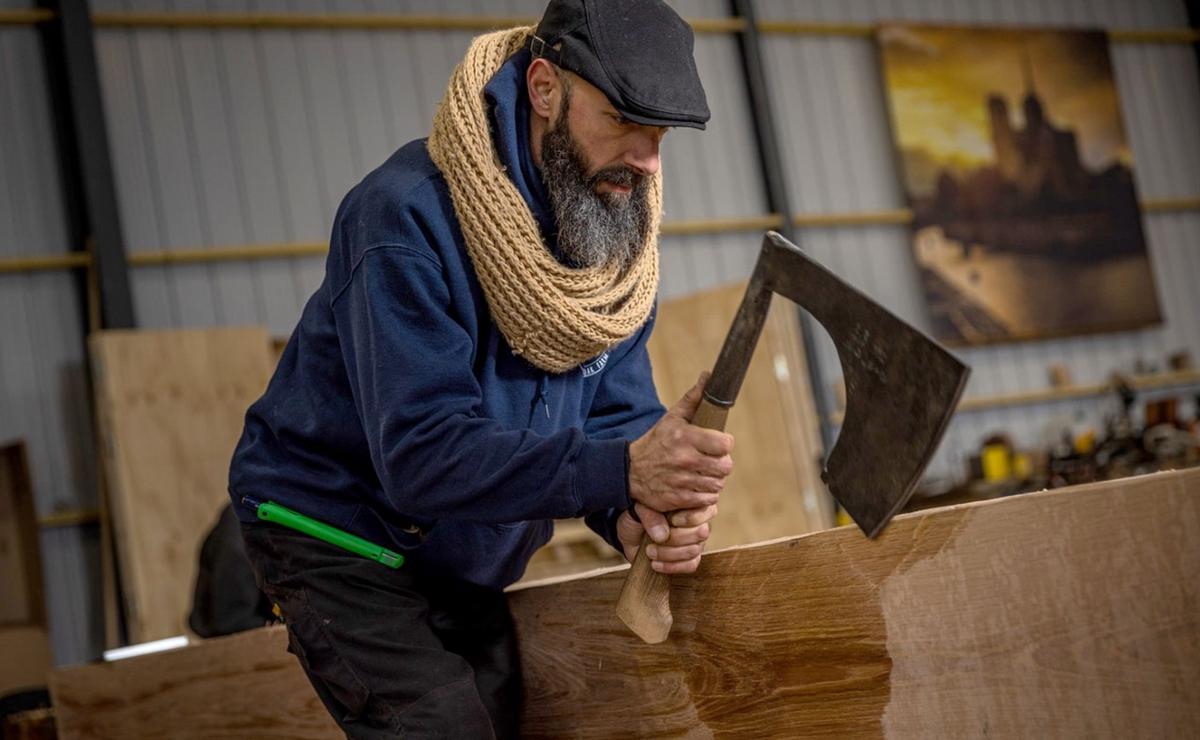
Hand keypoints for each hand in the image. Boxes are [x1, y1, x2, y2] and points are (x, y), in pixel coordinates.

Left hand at [616, 503, 718, 573]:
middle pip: (701, 533)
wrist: (631, 534)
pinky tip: (656, 564)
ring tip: (650, 551)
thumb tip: (663, 535)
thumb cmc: (639, 516)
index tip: (671, 520)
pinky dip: (672, 566)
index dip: (690, 518)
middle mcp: (698, 523)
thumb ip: (651, 515)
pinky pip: (691, 565)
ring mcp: (696, 542)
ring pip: (693, 551)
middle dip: (675, 538)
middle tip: (654, 539)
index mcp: (692, 504)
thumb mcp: (640, 509)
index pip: (707, 511)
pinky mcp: (690, 559)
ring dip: (668, 554)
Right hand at [627, 373, 733, 532]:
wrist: (629, 471)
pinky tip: (697, 485)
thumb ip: (693, 399)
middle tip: (713, 460)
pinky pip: (708, 500)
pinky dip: (706, 494)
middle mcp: (684, 460)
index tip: (719, 443)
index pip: (725, 444)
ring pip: (718, 484)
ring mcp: (682, 482)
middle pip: (725, 466)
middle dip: (722, 463)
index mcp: (685, 437)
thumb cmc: (655, 442)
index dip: (725, 444)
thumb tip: (708, 376)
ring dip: (714, 479)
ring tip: (704, 473)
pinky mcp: (679, 499)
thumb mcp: (671, 418)